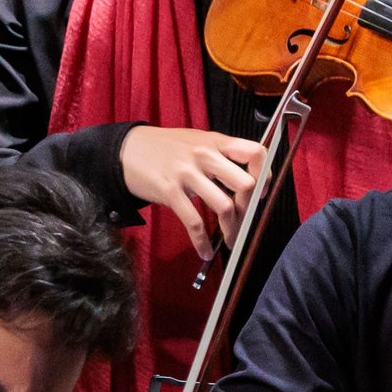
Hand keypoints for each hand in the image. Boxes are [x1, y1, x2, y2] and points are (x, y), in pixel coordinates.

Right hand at [119, 125, 266, 259]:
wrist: (127, 150)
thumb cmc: (166, 148)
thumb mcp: (197, 141)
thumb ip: (221, 155)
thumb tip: (248, 182)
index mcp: (215, 141)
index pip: (255, 152)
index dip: (265, 175)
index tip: (261, 192)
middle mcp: (205, 155)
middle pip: (245, 183)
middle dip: (249, 208)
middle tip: (244, 219)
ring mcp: (187, 173)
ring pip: (224, 206)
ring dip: (232, 230)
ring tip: (231, 240)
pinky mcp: (170, 191)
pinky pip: (194, 222)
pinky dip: (202, 242)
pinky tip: (205, 250)